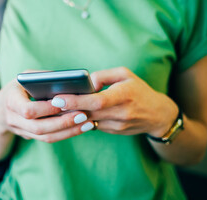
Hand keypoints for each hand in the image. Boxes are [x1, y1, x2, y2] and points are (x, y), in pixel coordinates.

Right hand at [0, 78, 95, 142]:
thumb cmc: (17, 88)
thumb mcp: (24, 77)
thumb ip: (41, 77)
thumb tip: (66, 80)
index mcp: (10, 101)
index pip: (28, 110)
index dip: (46, 109)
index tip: (64, 103)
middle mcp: (13, 119)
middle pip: (39, 128)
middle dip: (63, 123)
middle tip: (83, 115)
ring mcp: (21, 131)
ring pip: (45, 137)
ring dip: (68, 132)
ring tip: (87, 123)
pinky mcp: (30, 137)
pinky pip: (48, 139)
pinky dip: (65, 134)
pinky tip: (80, 127)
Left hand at [50, 67, 178, 136]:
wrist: (157, 115)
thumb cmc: (139, 90)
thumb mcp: (125, 74)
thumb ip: (103, 76)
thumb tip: (85, 83)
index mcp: (124, 96)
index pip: (96, 101)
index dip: (76, 101)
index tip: (58, 99)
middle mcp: (120, 113)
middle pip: (89, 113)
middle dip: (67, 109)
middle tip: (48, 104)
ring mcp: (117, 125)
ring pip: (88, 122)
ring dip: (71, 116)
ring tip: (54, 109)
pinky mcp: (114, 132)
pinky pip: (93, 125)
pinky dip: (80, 120)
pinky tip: (69, 114)